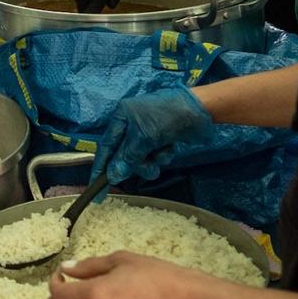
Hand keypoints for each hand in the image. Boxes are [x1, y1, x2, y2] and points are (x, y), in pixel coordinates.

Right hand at [95, 88, 215, 183]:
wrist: (201, 109)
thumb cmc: (167, 117)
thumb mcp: (144, 137)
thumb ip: (127, 157)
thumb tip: (112, 176)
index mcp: (121, 117)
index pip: (106, 147)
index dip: (101, 168)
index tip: (96, 189)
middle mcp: (131, 125)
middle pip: (124, 156)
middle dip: (137, 164)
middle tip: (148, 168)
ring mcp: (147, 132)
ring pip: (141, 159)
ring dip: (152, 161)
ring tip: (163, 154)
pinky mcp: (161, 139)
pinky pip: (155, 156)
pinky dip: (162, 155)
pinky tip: (171, 147)